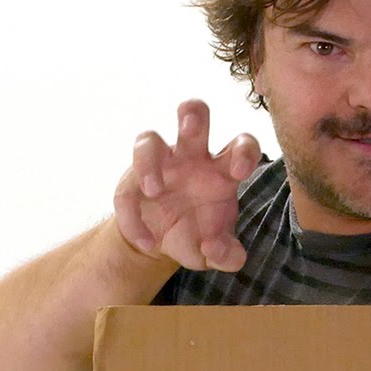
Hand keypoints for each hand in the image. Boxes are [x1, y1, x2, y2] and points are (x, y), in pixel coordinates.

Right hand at [114, 99, 260, 271]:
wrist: (162, 245)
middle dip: (192, 114)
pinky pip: (126, 189)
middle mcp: (193, 157)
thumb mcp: (216, 253)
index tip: (240, 171)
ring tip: (154, 191)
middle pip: (195, 115)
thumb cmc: (198, 236)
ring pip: (149, 139)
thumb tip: (216, 250)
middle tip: (189, 128)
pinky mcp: (132, 181)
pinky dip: (133, 217)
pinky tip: (147, 242)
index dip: (244, 149)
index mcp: (224, 169)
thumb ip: (227, 256)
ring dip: (148, 160)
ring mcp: (159, 163)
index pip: (241, 144)